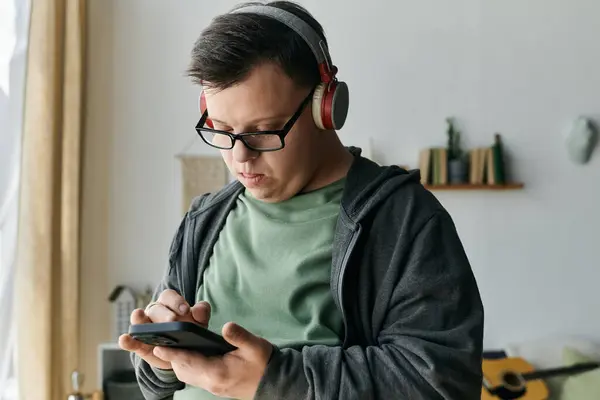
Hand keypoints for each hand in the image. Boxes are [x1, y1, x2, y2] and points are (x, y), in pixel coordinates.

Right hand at [118, 289, 211, 369]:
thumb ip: (202, 314)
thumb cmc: (189, 332)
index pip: (169, 296)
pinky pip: (130, 341)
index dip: (176, 301)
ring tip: (139, 316)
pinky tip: (125, 339)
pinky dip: (126, 340)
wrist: (181, 354)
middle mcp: (154, 313)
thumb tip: (199, 309)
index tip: (186, 309)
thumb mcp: (199, 323)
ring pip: (139, 321)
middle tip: (172, 320)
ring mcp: (144, 328)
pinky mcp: (139, 344)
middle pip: (156, 308)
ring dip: (138, 319)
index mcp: (169, 304)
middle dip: (164, 314)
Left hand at [153, 322, 273, 399]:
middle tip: (160, 339)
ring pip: (185, 374)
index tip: (157, 346)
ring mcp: (211, 385)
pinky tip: (184, 352)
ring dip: (176, 360)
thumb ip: (240, 336)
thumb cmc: (264, 363)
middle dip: (170, 356)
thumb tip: (226, 326)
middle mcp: (211, 382)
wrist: (272, 383)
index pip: (190, 363)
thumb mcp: (256, 346)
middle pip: (182, 370)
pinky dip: (184, 363)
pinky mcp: (213, 384)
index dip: (173, 354)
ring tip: (169, 343)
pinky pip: (191, 375)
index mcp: (219, 372)